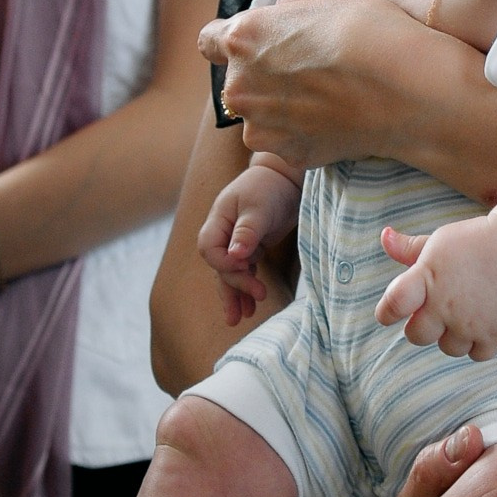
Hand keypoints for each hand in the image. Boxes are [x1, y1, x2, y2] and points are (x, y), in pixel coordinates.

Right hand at [197, 167, 300, 325]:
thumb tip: (235, 256)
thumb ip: (247, 231)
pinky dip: (245, 288)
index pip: (209, 250)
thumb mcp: (260, 207)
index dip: (225, 263)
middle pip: (220, 266)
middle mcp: (222, 232)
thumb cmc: (271, 186)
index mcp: (218, 219)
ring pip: (230, 273)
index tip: (247, 265)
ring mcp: (235, 241)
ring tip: (239, 320)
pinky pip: (243, 271)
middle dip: (236, 283)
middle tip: (259, 296)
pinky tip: (249, 309)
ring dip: (235, 295)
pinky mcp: (251, 247)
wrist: (287, 177)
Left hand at [198, 0, 423, 169]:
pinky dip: (304, 131)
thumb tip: (282, 15)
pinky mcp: (286, 155)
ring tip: (327, 96)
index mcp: (242, 39)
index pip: (208, 42)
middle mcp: (239, 87)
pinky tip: (336, 117)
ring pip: (262, 115)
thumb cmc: (368, 31)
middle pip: (239, 82)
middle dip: (265, 76)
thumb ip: (289, 5)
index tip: (253, 46)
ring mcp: (261, 127)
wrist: (405, 89)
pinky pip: (286, 139)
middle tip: (309, 70)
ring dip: (282, 107)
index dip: (230, 42)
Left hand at [376, 220, 496, 359]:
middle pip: (416, 336)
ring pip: (447, 349)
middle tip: (438, 310)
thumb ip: (408, 248)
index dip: (386, 313)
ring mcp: (469, 322)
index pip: (393, 305)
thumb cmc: (475, 243)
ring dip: (453, 336)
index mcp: (426, 277)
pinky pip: (476, 355)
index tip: (390, 312)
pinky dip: (478, 345)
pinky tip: (482, 323)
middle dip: (423, 326)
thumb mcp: (440, 241)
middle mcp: (445, 303)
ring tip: (465, 313)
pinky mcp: (493, 334)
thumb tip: (384, 235)